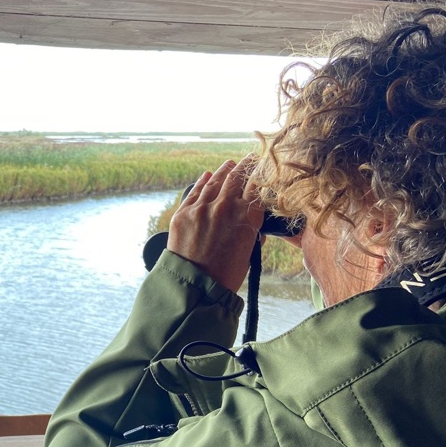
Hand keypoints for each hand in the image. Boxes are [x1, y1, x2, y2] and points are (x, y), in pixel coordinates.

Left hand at [166, 156, 264, 292]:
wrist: (196, 286)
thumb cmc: (226, 274)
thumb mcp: (249, 251)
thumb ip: (251, 230)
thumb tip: (251, 221)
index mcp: (248, 216)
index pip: (256, 184)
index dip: (260, 173)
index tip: (262, 166)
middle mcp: (226, 206)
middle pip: (236, 177)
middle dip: (244, 167)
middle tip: (248, 160)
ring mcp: (202, 208)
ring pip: (215, 180)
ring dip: (224, 171)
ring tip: (229, 165)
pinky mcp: (183, 213)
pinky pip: (195, 191)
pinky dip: (203, 182)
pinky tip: (207, 176)